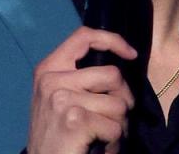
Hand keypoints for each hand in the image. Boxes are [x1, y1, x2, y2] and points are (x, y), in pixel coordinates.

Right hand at [26, 27, 136, 153]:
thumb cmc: (54, 134)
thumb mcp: (57, 97)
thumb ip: (79, 77)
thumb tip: (119, 65)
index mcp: (48, 68)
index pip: (84, 36)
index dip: (112, 40)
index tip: (130, 54)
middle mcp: (52, 79)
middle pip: (113, 75)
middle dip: (123, 99)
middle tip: (114, 118)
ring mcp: (62, 98)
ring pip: (119, 104)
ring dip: (118, 125)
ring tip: (104, 136)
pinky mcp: (74, 120)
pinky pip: (115, 127)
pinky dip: (114, 142)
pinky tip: (100, 147)